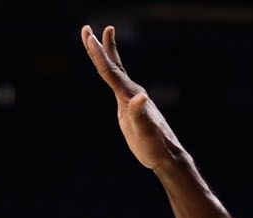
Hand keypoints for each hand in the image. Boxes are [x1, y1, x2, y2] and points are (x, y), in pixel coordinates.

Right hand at [82, 24, 182, 171]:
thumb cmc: (155, 146)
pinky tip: (111, 68)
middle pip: (113, 65)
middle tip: (87, 28)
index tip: (89, 37)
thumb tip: (140, 96)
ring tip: (103, 35)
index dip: (99, 54)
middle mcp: (131, 92)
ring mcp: (131, 97)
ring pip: (117, 70)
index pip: (110, 72)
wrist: (165, 154)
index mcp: (130, 96)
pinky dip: (112, 70)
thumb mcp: (145, 132)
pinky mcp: (131, 104)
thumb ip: (140, 114)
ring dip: (108, 53)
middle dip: (100, 47)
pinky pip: (118, 82)